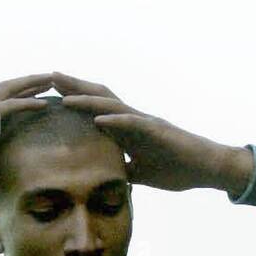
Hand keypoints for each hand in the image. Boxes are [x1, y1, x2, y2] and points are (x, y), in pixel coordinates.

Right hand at [0, 74, 54, 203]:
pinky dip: (25, 104)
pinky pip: (5, 108)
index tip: (44, 98)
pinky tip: (43, 103)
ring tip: (53, 80)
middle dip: (32, 84)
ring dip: (32, 85)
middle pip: (9, 92)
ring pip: (9, 92)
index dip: (23, 100)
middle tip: (55, 80)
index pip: (5, 108)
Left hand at [52, 71, 252, 194]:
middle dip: (73, 88)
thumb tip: (105, 177)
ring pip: (111, 105)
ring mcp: (145, 122)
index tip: (49, 95)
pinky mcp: (157, 130)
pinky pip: (132, 123)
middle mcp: (133, 119)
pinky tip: (96, 118)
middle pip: (98, 98)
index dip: (73, 102)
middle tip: (48, 78)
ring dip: (86, 98)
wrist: (207, 168)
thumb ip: (123, 169)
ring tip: (64, 93)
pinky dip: (114, 120)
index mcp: (128, 130)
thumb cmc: (178, 169)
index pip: (95, 111)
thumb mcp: (141, 174)